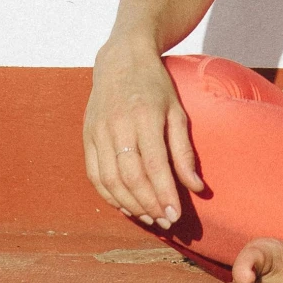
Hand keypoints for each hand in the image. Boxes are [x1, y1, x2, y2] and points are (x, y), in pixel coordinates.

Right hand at [82, 38, 203, 228]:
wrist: (121, 59)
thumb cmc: (155, 86)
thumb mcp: (177, 111)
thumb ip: (184, 151)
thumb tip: (196, 187)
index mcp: (145, 116)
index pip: (154, 165)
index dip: (164, 194)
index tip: (176, 215)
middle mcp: (118, 125)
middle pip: (131, 177)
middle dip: (149, 205)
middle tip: (166, 222)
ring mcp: (98, 131)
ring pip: (110, 180)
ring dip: (130, 205)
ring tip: (150, 217)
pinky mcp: (86, 136)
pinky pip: (94, 175)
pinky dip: (109, 195)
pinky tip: (126, 206)